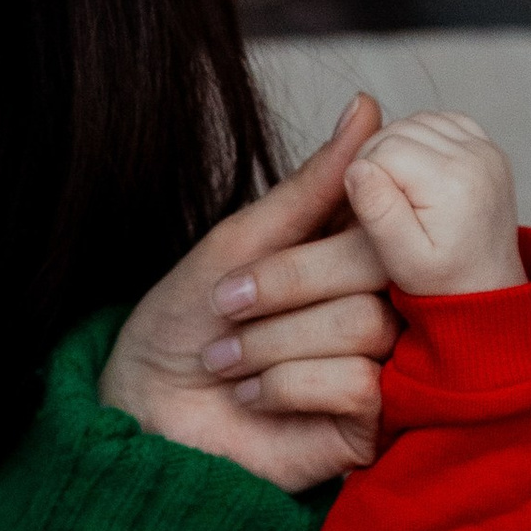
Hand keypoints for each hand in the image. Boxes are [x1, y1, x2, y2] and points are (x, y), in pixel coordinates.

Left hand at [99, 95, 398, 490]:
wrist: (146, 414)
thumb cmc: (184, 326)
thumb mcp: (239, 243)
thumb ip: (310, 186)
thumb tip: (367, 106)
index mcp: (351, 254)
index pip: (384, 215)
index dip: (337, 220)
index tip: (264, 249)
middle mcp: (377, 304)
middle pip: (380, 266)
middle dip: (288, 283)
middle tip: (227, 304)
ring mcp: (379, 366)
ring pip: (367, 324)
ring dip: (276, 340)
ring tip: (228, 359)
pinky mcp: (371, 425)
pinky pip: (360, 383)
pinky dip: (290, 384)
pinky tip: (254, 396)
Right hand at [343, 110, 522, 295]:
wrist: (488, 288)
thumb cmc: (443, 282)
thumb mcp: (403, 260)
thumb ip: (378, 212)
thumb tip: (356, 168)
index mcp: (453, 184)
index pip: (383, 150)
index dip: (362, 174)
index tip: (369, 208)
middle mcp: (475, 158)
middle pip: (399, 129)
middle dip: (377, 158)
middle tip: (378, 199)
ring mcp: (485, 149)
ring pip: (418, 121)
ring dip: (397, 145)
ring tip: (396, 186)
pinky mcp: (487, 147)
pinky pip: (442, 121)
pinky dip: (422, 138)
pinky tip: (417, 170)